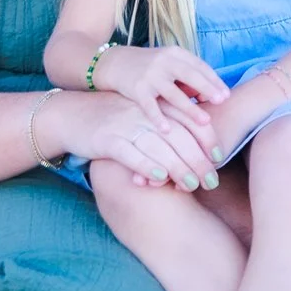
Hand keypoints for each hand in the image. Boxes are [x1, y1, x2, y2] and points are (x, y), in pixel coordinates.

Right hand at [56, 92, 212, 192]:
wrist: (70, 115)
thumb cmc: (112, 119)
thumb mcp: (141, 115)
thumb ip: (165, 125)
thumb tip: (194, 148)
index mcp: (155, 105)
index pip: (189, 119)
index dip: (207, 139)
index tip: (220, 158)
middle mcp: (144, 112)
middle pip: (179, 136)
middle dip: (199, 160)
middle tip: (212, 182)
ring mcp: (125, 125)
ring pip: (159, 147)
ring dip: (178, 168)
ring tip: (192, 185)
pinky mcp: (107, 139)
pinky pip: (130, 153)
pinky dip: (146, 166)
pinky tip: (159, 178)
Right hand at [96, 45, 225, 156]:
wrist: (111, 63)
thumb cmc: (146, 69)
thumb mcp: (167, 66)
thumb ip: (186, 79)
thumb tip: (208, 97)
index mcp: (175, 54)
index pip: (200, 66)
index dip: (214, 81)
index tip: (226, 95)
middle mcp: (164, 61)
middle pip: (191, 75)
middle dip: (208, 89)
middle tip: (222, 102)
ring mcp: (149, 74)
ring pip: (174, 93)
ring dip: (191, 108)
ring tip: (205, 121)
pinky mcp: (135, 88)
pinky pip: (149, 105)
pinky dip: (159, 118)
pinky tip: (168, 130)